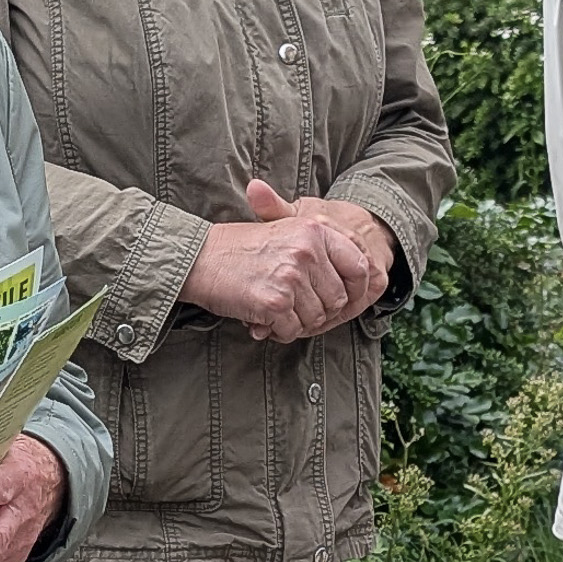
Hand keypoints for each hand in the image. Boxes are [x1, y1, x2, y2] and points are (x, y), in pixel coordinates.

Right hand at [179, 183, 371, 342]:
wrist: (200, 258)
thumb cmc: (240, 248)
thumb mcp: (286, 231)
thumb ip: (321, 249)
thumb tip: (362, 276)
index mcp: (314, 230)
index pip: (359, 267)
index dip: (355, 289)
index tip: (341, 299)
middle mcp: (307, 250)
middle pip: (337, 299)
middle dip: (318, 310)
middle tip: (294, 306)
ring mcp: (291, 276)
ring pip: (316, 319)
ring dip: (297, 322)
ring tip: (275, 310)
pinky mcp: (275, 301)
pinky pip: (292, 330)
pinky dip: (280, 331)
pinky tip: (264, 320)